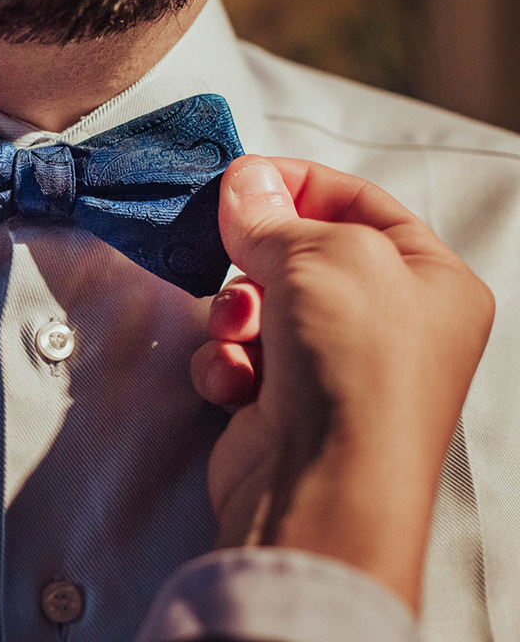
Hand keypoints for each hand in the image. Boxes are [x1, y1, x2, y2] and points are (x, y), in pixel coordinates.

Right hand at [191, 155, 493, 608]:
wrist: (323, 484)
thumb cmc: (353, 359)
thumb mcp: (323, 254)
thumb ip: (275, 213)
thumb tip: (243, 181)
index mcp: (431, 280)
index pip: (360, 204)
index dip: (300, 184)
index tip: (242, 178)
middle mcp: (390, 324)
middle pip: (302, 255)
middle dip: (258, 257)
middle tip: (231, 250)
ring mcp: (335, 367)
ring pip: (261, 305)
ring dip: (236, 313)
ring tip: (240, 333)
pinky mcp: (284, 403)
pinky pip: (242, 356)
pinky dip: (230, 362)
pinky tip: (238, 382)